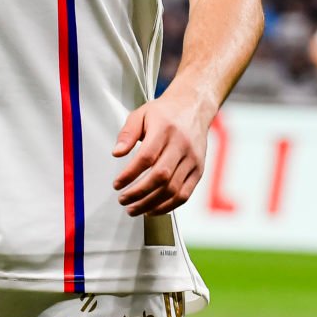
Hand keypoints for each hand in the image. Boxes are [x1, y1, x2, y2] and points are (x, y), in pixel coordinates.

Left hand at [112, 89, 211, 216]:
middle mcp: (181, 145)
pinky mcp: (199, 170)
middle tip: (123, 200)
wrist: (193, 107)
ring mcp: (192, 159)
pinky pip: (185, 194)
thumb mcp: (141, 114)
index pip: (147, 157)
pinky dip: (168, 206)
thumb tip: (117, 152)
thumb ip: (127, 133)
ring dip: (151, 204)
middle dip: (139, 193)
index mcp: (165, 129)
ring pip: (173, 189)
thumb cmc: (165, 112)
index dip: (130, 174)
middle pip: (161, 176)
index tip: (117, 184)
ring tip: (134, 208)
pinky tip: (153, 209)